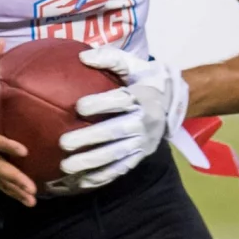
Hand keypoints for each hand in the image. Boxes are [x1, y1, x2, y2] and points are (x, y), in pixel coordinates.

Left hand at [54, 48, 195, 192]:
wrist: (173, 101)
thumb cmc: (145, 80)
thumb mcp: (133, 64)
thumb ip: (110, 58)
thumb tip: (82, 57)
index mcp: (143, 96)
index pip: (122, 100)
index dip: (101, 104)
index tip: (79, 107)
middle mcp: (145, 121)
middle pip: (116, 131)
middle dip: (90, 139)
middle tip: (64, 143)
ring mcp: (143, 141)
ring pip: (117, 154)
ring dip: (92, 162)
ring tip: (67, 167)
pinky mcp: (141, 155)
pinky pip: (122, 168)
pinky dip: (103, 176)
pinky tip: (83, 182)